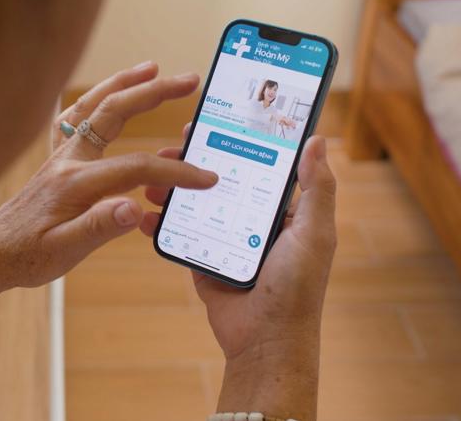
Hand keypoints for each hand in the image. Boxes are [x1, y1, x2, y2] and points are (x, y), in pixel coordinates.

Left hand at [0, 62, 218, 306]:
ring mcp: (60, 156)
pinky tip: (108, 95)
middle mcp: (67, 160)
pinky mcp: (56, 160)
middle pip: (114, 113)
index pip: (136, 168)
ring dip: (123, 83)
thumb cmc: (25, 257)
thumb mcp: (63, 252)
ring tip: (153, 69)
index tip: (206, 178)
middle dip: (154, 93)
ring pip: (93, 106)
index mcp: (74, 183)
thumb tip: (135, 209)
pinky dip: (95, 100)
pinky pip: (75, 119)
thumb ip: (98, 228)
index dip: (175, 172)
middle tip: (189, 81)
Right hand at [141, 131, 335, 418]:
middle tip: (175, 143)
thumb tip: (317, 140)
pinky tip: (143, 212)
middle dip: (196, 159)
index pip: (257, 164)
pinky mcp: (202, 258)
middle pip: (220, 178)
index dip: (238, 140)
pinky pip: (178, 234)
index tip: (217, 119)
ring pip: (195, 201)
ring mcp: (224, 238)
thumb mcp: (314, 234)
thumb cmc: (297, 288)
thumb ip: (316, 189)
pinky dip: (159, 222)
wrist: (265, 342)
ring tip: (152, 175)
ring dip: (172, 186)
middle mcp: (251, 219)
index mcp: (281, 209)